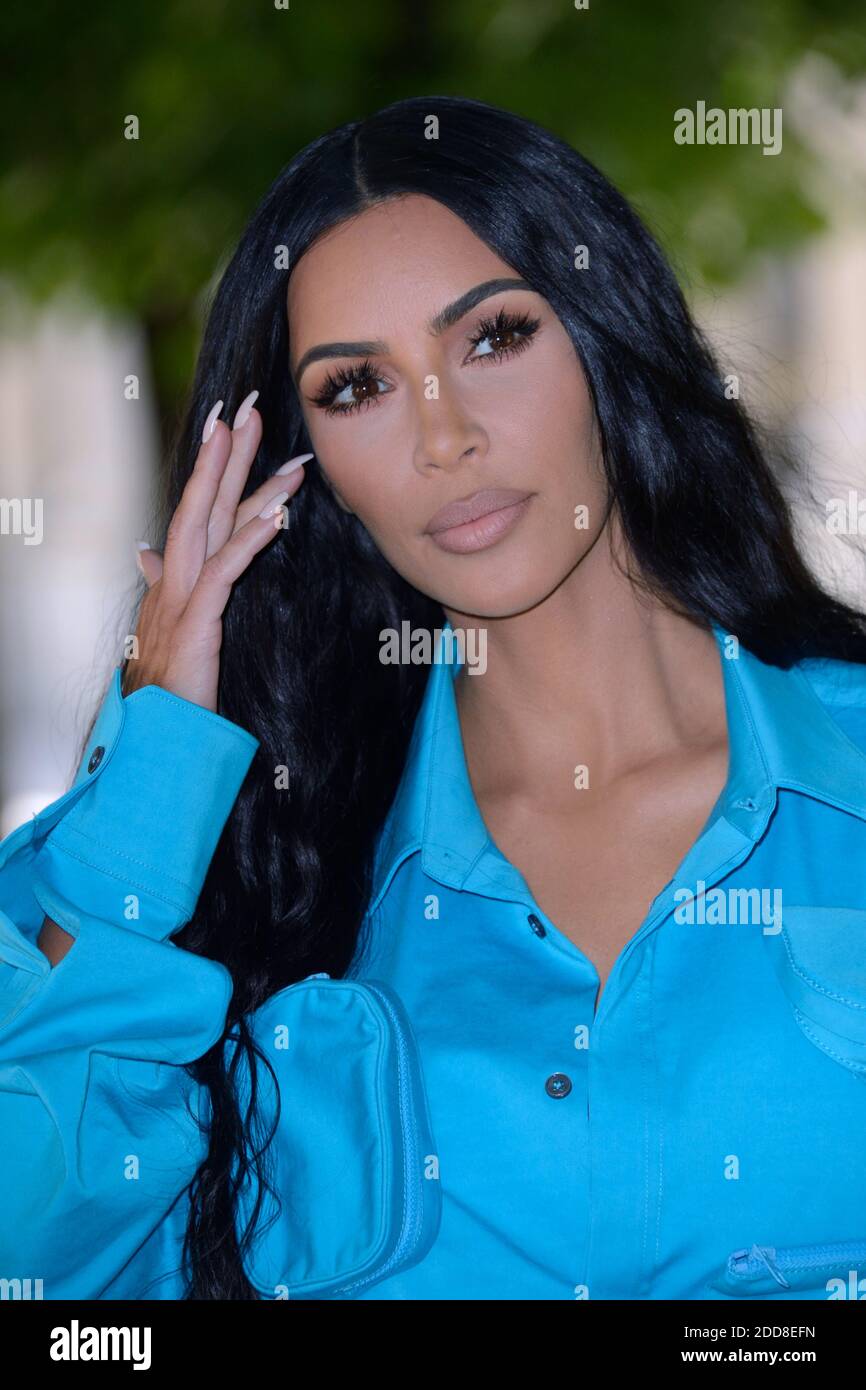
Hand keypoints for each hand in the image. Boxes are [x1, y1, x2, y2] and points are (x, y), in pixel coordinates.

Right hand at [123, 392, 311, 711]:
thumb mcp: (165, 627)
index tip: (230, 428)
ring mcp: (180, 598)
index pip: (196, 512)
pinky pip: (225, 571)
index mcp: (172, 578)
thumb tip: (143, 553)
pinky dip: (250, 540)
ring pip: (214, 528)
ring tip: (286, 458)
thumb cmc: (165, 687)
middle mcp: (172, 578)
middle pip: (202, 504)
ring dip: (249, 488)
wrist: (151, 733)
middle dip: (226, 455)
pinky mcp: (196, 622)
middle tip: (252, 409)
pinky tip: (277, 516)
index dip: (213, 469)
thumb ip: (161, 585)